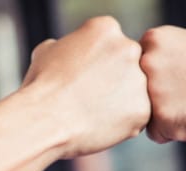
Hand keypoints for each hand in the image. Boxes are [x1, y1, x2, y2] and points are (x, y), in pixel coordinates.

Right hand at [22, 16, 150, 157]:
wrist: (44, 121)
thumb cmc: (41, 88)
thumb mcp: (47, 52)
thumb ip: (68, 47)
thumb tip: (69, 51)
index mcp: (106, 29)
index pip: (112, 45)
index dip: (98, 65)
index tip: (82, 79)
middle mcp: (128, 48)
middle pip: (129, 66)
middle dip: (114, 82)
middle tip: (89, 99)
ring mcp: (139, 80)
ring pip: (135, 93)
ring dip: (120, 103)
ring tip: (92, 114)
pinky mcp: (143, 110)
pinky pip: (137, 117)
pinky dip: (123, 124)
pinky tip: (100, 126)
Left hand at [139, 26, 185, 141]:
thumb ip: (166, 50)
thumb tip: (149, 55)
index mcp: (155, 39)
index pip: (136, 66)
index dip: (156, 77)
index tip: (178, 79)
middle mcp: (149, 61)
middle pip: (136, 90)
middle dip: (156, 97)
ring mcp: (153, 91)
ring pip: (144, 112)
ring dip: (163, 115)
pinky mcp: (161, 118)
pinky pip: (155, 133)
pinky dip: (171, 133)